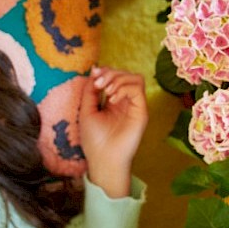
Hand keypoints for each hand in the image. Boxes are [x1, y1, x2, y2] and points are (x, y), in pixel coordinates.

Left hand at [78, 67, 147, 197]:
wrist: (103, 158)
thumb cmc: (94, 138)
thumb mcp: (86, 109)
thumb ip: (90, 89)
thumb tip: (95, 69)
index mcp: (112, 100)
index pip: (115, 75)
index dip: (105, 72)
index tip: (94, 79)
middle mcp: (125, 101)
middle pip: (125, 74)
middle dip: (110, 73)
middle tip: (99, 85)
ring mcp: (134, 105)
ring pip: (135, 78)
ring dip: (118, 79)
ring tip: (107, 92)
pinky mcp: (142, 111)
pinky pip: (138, 89)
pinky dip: (124, 88)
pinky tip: (113, 99)